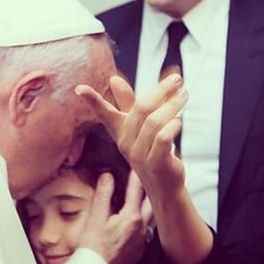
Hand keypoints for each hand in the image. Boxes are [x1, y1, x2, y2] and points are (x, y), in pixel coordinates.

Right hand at [75, 74, 187, 197]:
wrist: (164, 185)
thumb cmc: (151, 151)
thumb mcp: (139, 125)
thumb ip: (128, 102)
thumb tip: (113, 79)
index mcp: (120, 131)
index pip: (104, 114)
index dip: (92, 101)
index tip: (79, 89)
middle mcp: (126, 143)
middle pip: (141, 109)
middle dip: (161, 90)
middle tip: (177, 79)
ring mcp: (140, 155)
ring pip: (155, 122)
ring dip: (173, 105)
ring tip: (184, 94)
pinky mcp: (156, 163)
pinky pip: (164, 137)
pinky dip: (174, 125)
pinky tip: (179, 121)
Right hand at [78, 171, 152, 263]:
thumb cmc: (93, 246)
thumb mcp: (96, 217)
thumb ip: (103, 194)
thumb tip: (107, 176)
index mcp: (132, 217)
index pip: (136, 190)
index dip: (135, 175)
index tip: (137, 165)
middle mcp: (142, 228)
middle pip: (150, 203)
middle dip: (148, 190)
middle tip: (146, 179)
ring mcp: (142, 241)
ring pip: (151, 218)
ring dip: (148, 206)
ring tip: (145, 197)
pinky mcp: (139, 251)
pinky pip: (146, 231)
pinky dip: (144, 221)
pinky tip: (139, 220)